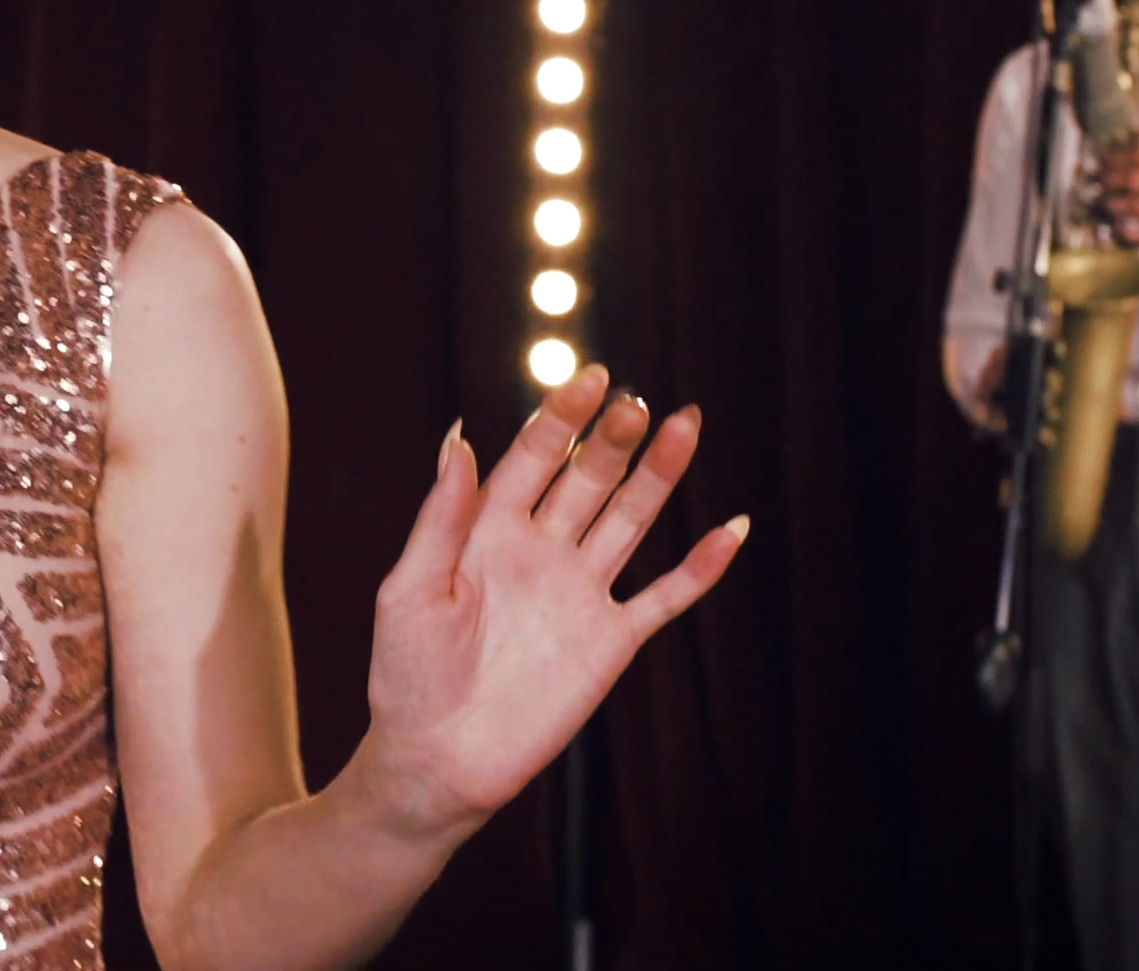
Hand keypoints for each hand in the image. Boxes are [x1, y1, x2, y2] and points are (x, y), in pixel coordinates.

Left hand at [351, 367, 746, 840]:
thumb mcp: (409, 589)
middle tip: (639, 403)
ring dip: (660, 476)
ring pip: (630, 520)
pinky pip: (665, 598)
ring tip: (687, 425)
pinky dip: (700, 567)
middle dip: (612, 439)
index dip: (560, 418)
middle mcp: (540, 551)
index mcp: (486, 532)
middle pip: (587, 479)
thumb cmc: (406, 675)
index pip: (531, 459)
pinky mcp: (610, 642)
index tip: (590, 378)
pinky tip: (732, 529)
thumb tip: (460, 435)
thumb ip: (441, 517)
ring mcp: (579, 593)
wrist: (437, 761)